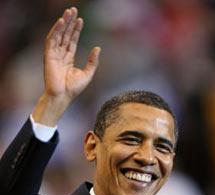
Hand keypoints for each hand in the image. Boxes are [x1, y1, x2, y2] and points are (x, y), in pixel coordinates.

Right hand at [33, 7, 100, 125]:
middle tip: (73, 10)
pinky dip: (56, 30)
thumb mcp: (87, 74)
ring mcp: (54, 55)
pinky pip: (51, 40)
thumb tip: (98, 48)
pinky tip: (62, 22)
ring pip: (58, 35)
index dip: (76, 30)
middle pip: (65, 35)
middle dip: (69, 23)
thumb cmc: (73, 89)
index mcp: (68, 59)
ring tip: (69, 12)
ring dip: (63, 23)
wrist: (62, 96)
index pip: (72, 41)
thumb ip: (93, 61)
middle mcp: (60, 55)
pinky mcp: (48, 56)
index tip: (80, 20)